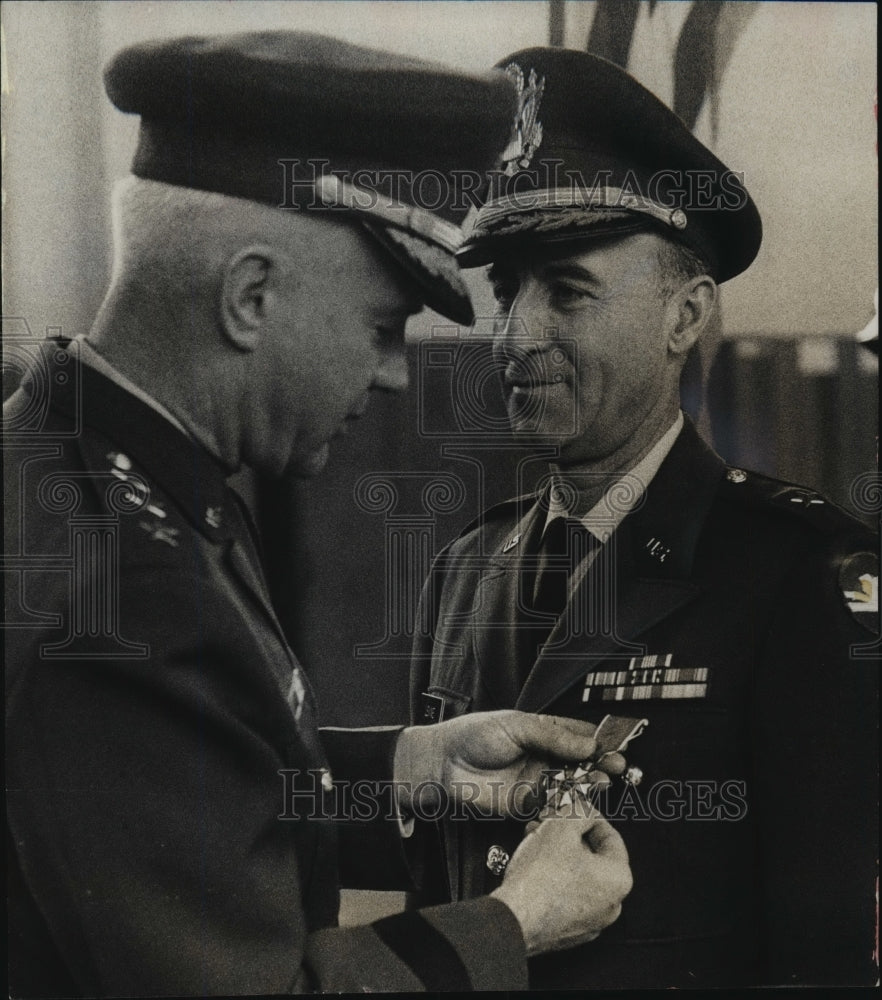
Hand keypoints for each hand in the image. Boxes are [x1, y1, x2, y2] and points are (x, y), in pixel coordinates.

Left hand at [394, 710, 624, 818]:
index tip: (616, 743)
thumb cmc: (473, 735)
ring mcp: (535, 781)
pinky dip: (569, 805)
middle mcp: (541, 757)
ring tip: (603, 781)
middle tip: (616, 765)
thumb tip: (587, 742)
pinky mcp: (526, 804)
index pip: (576, 734)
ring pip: (571, 785)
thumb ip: (552, 735)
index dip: (597, 739)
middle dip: (599, 763)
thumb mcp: (516, 725)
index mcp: (540, 732)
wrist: (443, 764)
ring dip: (589, 784)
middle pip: (579, 761)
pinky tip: (580, 801)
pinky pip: (554, 806)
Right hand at [491, 797, 631, 955]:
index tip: (576, 809)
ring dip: (558, 851)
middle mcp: (610, 904)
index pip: (611, 836)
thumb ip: (578, 811)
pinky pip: (566, 894)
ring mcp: (589, 921)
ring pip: (577, 874)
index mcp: (618, 879)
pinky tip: (534, 861)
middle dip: (569, 834)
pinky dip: (553, 875)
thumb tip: (582, 808)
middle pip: (593, 856)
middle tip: (552, 821)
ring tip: (536, 836)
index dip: (589, 816)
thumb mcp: (561, 827)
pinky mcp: (568, 930)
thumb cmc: (540, 880)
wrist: (514, 918)